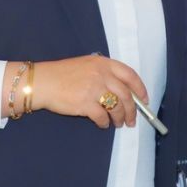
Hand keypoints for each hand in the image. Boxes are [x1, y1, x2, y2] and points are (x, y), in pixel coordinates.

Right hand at [21, 55, 147, 129]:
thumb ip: (104, 74)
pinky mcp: (85, 104)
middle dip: (132, 110)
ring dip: (119, 118)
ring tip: (118, 124)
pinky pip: (102, 117)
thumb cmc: (63, 74)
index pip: (130, 75)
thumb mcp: (87, 65)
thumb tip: (123, 93)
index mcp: (103, 63)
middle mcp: (101, 74)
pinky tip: (102, 124)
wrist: (43, 82)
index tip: (144, 100)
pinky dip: (104, 123)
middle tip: (131, 120)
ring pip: (117, 107)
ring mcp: (94, 89)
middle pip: (126, 95)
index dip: (140, 89)